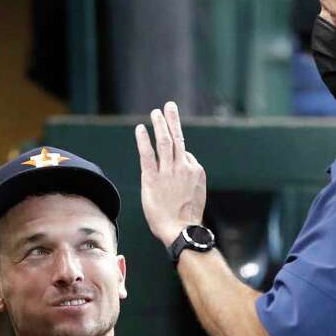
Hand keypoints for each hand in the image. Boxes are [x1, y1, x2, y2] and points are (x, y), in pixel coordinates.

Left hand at [135, 100, 207, 247]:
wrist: (181, 230)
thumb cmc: (186, 218)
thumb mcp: (195, 194)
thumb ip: (190, 178)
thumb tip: (185, 166)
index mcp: (195, 170)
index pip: (185, 153)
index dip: (178, 152)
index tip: (173, 153)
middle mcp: (183, 167)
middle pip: (177, 138)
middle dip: (172, 120)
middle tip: (168, 106)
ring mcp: (168, 171)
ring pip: (165, 141)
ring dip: (160, 124)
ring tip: (156, 113)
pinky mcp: (152, 178)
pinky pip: (148, 154)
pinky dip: (143, 140)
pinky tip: (140, 129)